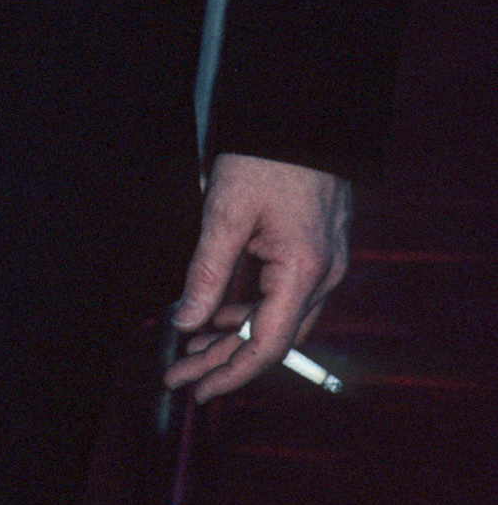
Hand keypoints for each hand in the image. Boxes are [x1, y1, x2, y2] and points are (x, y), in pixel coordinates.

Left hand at [165, 153, 350, 400]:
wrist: (303, 115)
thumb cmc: (267, 157)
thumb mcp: (225, 214)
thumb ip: (206, 273)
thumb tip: (184, 320)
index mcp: (305, 271)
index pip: (266, 345)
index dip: (228, 373)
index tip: (194, 390)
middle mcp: (324, 275)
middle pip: (272, 338)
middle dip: (223, 361)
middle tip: (180, 376)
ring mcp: (325, 263)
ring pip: (278, 318)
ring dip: (234, 336)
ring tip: (190, 348)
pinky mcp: (317, 250)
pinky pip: (283, 295)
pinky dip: (249, 310)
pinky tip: (218, 316)